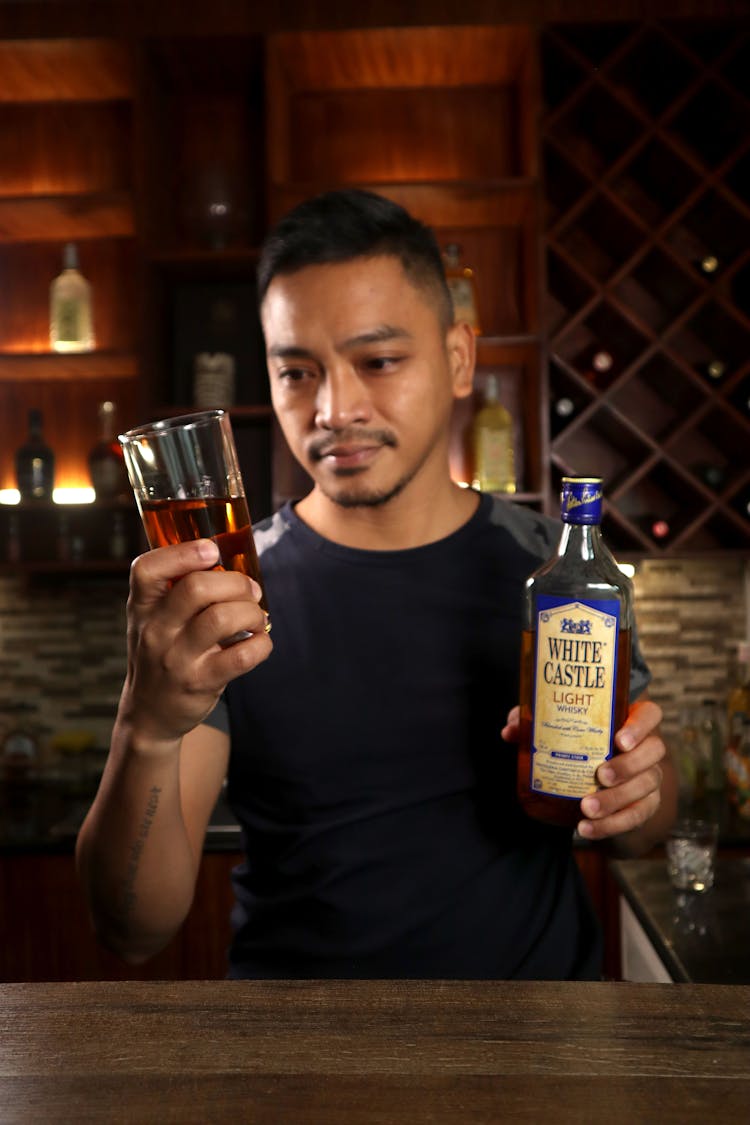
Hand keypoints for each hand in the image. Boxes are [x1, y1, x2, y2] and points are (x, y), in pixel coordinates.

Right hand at [122, 538, 271, 747]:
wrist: (149, 713)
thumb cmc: (161, 653)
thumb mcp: (154, 619)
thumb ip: (178, 590)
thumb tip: (231, 562)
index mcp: (143, 607)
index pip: (147, 569)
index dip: (183, 552)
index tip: (211, 550)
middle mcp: (155, 630)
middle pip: (196, 588)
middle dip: (235, 582)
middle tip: (251, 591)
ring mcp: (177, 658)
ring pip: (222, 618)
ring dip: (252, 612)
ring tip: (257, 618)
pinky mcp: (201, 682)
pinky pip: (241, 656)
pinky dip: (261, 644)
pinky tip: (259, 642)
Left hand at [502, 699, 670, 845]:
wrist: (594, 784)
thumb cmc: (577, 746)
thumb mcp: (557, 732)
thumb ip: (536, 726)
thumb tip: (511, 730)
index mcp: (630, 722)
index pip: (650, 714)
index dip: (640, 726)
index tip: (619, 740)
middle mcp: (647, 748)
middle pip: (654, 751)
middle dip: (628, 765)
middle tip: (601, 775)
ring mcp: (650, 777)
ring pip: (646, 786)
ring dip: (616, 800)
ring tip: (587, 808)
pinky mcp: (646, 805)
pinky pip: (636, 816)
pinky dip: (611, 825)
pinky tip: (587, 828)